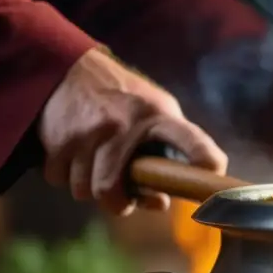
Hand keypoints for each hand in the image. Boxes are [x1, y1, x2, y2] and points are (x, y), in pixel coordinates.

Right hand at [38, 48, 227, 215]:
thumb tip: (160, 202)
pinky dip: (66, 175)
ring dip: (89, 187)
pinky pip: (59, 179)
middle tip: (121, 198)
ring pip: (84, 190)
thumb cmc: (125, 102)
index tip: (214, 175)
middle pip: (111, 191)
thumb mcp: (156, 111)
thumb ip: (168, 153)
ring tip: (97, 166)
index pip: (190, 139)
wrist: (69, 70)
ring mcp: (88, 133)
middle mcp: (122, 125)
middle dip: (116, 202)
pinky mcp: (58, 139)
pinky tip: (76, 155)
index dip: (204, 159)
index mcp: (159, 117)